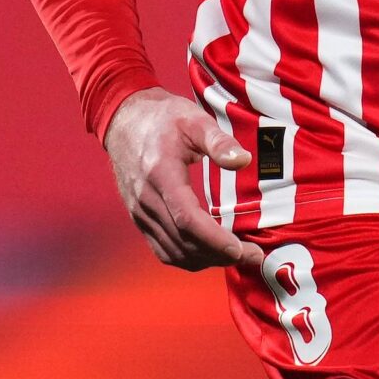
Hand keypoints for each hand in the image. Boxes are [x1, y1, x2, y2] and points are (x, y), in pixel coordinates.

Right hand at [102, 87, 265, 271]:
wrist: (124, 120)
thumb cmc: (163, 118)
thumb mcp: (194, 119)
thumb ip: (219, 141)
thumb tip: (243, 160)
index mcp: (161, 174)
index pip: (187, 219)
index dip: (215, 240)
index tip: (242, 249)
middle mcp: (146, 199)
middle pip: (184, 241)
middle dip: (220, 255)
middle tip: (254, 256)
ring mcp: (140, 212)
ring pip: (174, 251)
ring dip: (206, 260)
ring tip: (237, 255)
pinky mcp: (139, 218)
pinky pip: (163, 249)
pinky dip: (188, 258)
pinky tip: (210, 254)